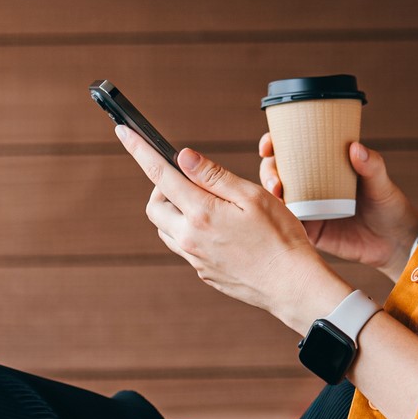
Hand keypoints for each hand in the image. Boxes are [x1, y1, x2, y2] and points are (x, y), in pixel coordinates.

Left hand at [114, 123, 335, 324]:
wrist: (293, 286)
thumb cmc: (281, 238)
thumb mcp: (252, 196)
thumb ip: (213, 175)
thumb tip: (182, 156)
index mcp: (201, 213)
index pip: (160, 174)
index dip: (139, 150)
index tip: (124, 132)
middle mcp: (190, 238)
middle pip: (154, 206)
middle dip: (162, 188)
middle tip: (190, 180)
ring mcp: (195, 259)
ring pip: (166, 229)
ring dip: (174, 212)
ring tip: (208, 205)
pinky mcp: (204, 273)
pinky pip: (184, 247)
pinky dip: (189, 231)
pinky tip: (219, 230)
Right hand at [259, 132, 417, 274]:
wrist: (395, 242)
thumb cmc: (389, 205)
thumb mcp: (381, 182)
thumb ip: (372, 165)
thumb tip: (355, 147)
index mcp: (324, 166)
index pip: (292, 149)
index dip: (274, 144)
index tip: (269, 144)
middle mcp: (311, 184)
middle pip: (278, 172)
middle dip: (268, 171)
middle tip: (276, 180)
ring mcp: (308, 208)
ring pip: (278, 197)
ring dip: (268, 194)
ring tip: (277, 195)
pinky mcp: (310, 231)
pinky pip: (287, 223)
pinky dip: (278, 219)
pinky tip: (275, 217)